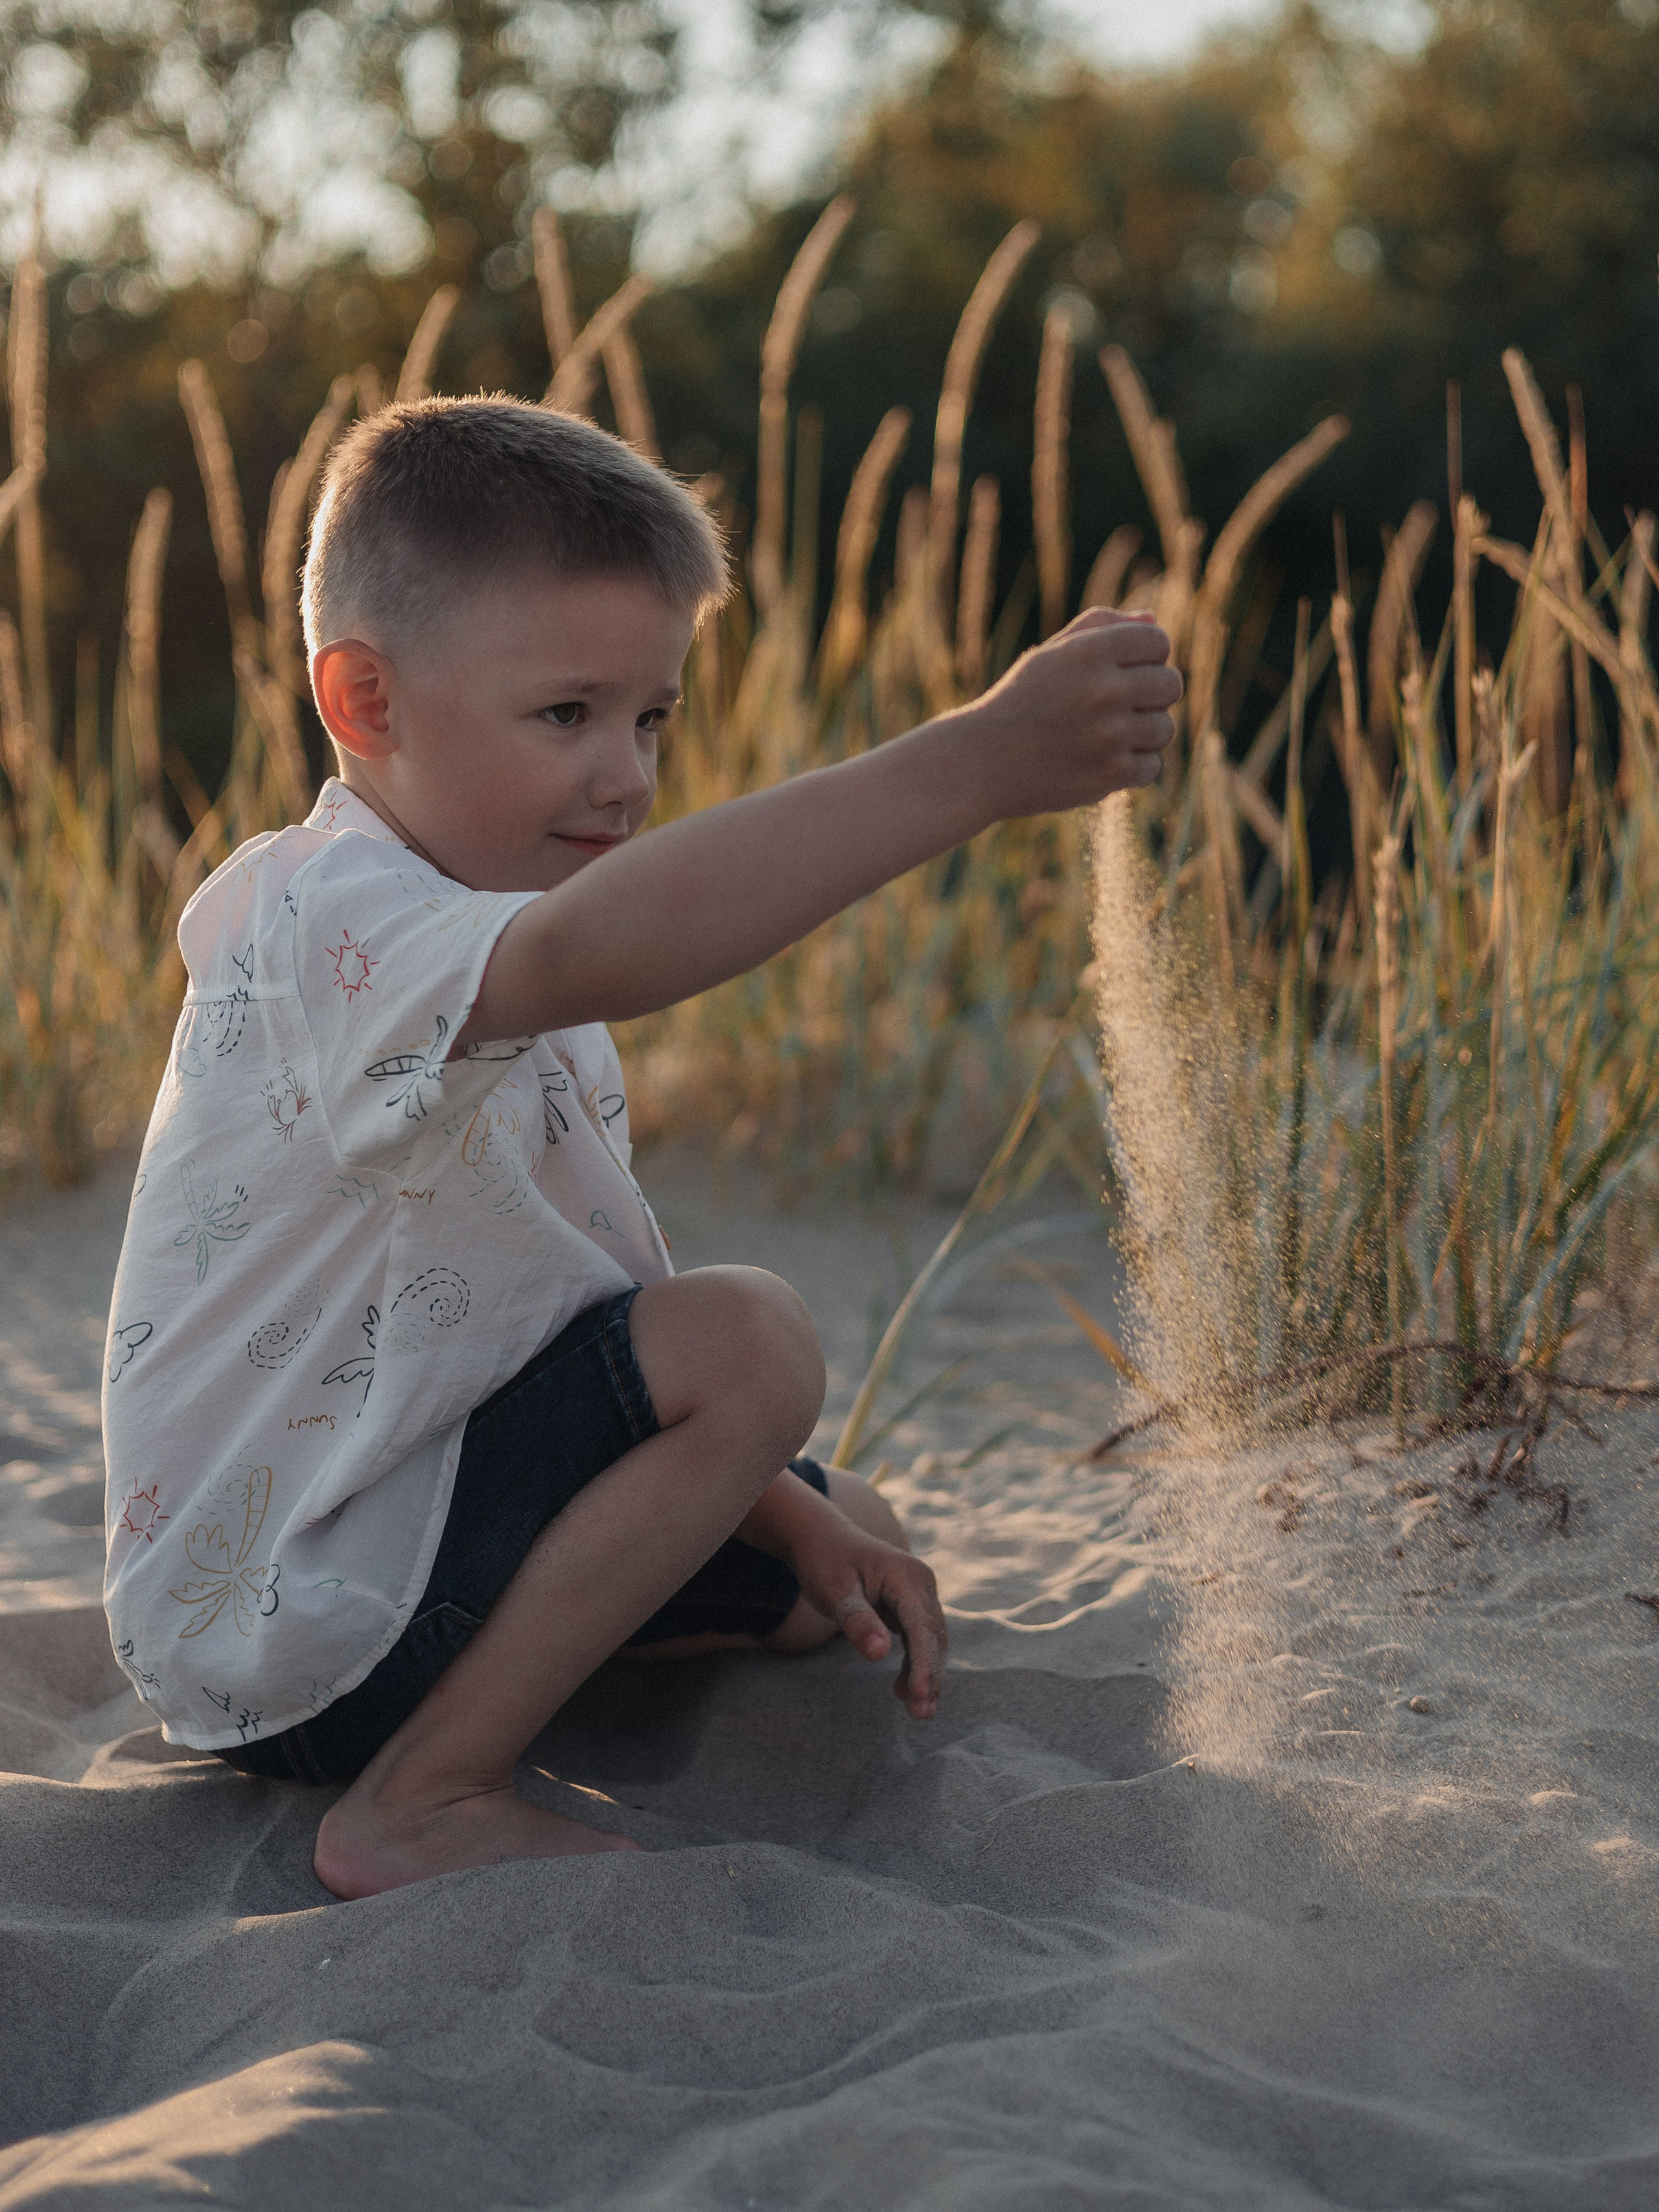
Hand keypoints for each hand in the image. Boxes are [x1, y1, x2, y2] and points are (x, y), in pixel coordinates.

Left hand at [788, 1521, 946, 1719]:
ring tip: (919, 1712)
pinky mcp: (910, 1605)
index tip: (922, 1695)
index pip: (921, 1626)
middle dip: (930, 1675)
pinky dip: (914, 1664)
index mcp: (905, 1575)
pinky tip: (904, 1690)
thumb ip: (857, 1621)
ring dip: (926, 1674)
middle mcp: (920, 1582)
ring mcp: (918, 1593)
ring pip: (929, 1640)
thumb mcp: (834, 1592)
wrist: (821, 1539)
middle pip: (932, 1635)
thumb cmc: (825, 1562)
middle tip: (922, 1715)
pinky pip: (918, 1638)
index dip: (925, 1663)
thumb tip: (879, 1655)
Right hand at [959, 606, 1181, 821]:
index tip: (1125, 671)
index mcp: (1090, 651)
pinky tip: (1103, 761)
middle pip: (1171, 684)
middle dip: (1152, 694)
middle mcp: (1104, 689)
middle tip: (1120, 706)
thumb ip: (1100, 628)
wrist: (981, 761)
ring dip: (1143, 734)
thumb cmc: (1020, 702)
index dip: (1147, 656)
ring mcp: (1109, 735)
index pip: (1158, 641)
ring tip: (1107, 736)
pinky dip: (1132, 767)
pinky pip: (1152, 766)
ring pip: (1164, 728)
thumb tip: (1152, 619)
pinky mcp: (1110, 774)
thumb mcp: (1051, 654)